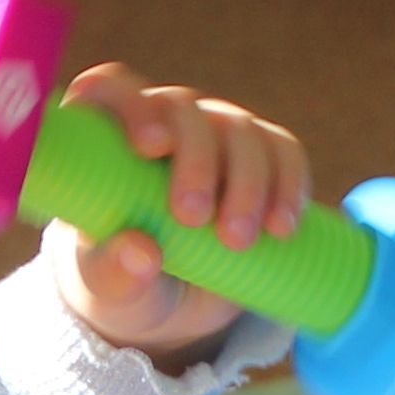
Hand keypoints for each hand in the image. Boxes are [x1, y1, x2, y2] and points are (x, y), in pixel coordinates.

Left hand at [46, 61, 310, 369]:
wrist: (177, 305)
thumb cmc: (125, 282)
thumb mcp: (110, 290)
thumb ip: (112, 273)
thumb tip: (141, 252)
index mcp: (107, 140)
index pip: (109, 89)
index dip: (130, 105)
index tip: (148, 148)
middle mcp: (162, 124)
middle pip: (180, 109)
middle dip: (194, 160)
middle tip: (192, 217)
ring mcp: (215, 134)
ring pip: (237, 130)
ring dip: (245, 182)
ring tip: (236, 241)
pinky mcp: (262, 158)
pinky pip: (282, 151)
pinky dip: (287, 185)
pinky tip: (281, 227)